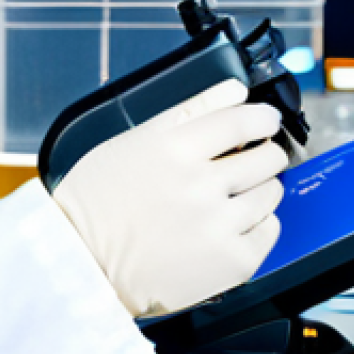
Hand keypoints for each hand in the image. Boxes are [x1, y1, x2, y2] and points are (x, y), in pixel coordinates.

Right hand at [51, 80, 286, 317]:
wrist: (83, 262)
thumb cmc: (99, 199)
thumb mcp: (134, 140)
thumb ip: (190, 110)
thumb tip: (236, 91)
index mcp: (173, 149)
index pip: (242, 121)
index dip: (262, 117)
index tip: (265, 120)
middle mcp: (199, 185)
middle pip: (266, 156)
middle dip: (263, 152)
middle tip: (248, 159)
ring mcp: (217, 225)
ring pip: (270, 192)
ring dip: (259, 188)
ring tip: (233, 195)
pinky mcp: (230, 262)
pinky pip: (269, 230)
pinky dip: (256, 224)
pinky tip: (229, 224)